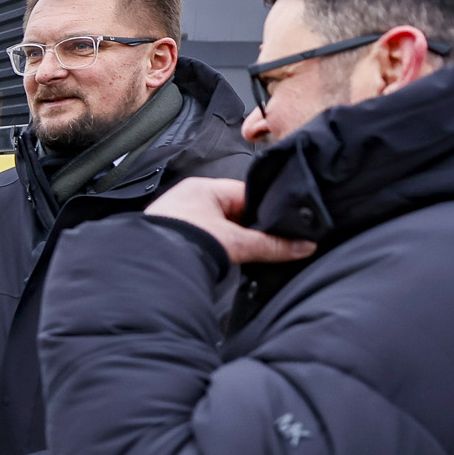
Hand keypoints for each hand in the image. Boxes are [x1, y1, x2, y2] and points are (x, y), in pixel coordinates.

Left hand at [146, 178, 316, 265]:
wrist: (150, 267)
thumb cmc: (184, 242)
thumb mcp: (236, 242)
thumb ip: (271, 245)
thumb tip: (303, 246)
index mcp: (203, 187)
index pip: (245, 194)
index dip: (264, 210)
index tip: (280, 226)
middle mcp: (187, 198)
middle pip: (231, 212)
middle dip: (245, 229)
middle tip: (262, 244)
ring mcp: (175, 217)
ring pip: (216, 227)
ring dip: (229, 240)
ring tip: (240, 254)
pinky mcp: (168, 235)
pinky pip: (200, 238)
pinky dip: (212, 248)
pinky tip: (220, 259)